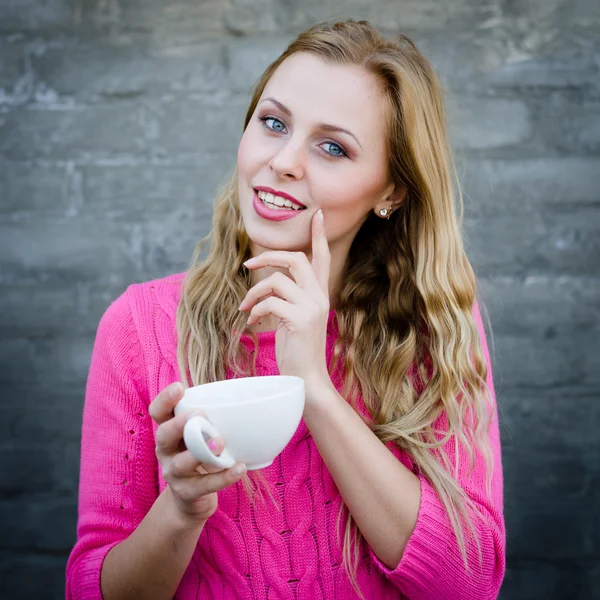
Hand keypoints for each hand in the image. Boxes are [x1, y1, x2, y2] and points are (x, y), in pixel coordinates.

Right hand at [148, 382, 246, 523]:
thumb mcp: (199, 435)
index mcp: (168, 431)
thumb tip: (243, 396)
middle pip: (163, 434)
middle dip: (179, 423)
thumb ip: (210, 418)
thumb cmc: (199, 455)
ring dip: (201, 452)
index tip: (179, 387)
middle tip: (199, 414)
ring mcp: (173, 473)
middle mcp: (166, 450)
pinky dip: (223, 477)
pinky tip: (240, 469)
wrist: (192, 498)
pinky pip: (204, 485)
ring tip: (220, 442)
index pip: (158, 412)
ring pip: (180, 463)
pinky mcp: (186, 492)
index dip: (165, 400)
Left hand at [239, 209, 334, 406]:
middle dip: (269, 256)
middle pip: (296, 259)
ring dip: (254, 292)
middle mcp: (320, 297)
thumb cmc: (297, 350)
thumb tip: (267, 285)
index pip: (323, 259)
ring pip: (277, 280)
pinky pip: (271, 302)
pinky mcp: (301, 319)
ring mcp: (312, 307)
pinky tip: (252, 322)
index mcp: (320, 296)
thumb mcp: (294, 319)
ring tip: (246, 307)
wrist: (307, 380)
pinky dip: (256, 310)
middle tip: (248, 263)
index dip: (319, 236)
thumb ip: (288, 299)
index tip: (318, 215)